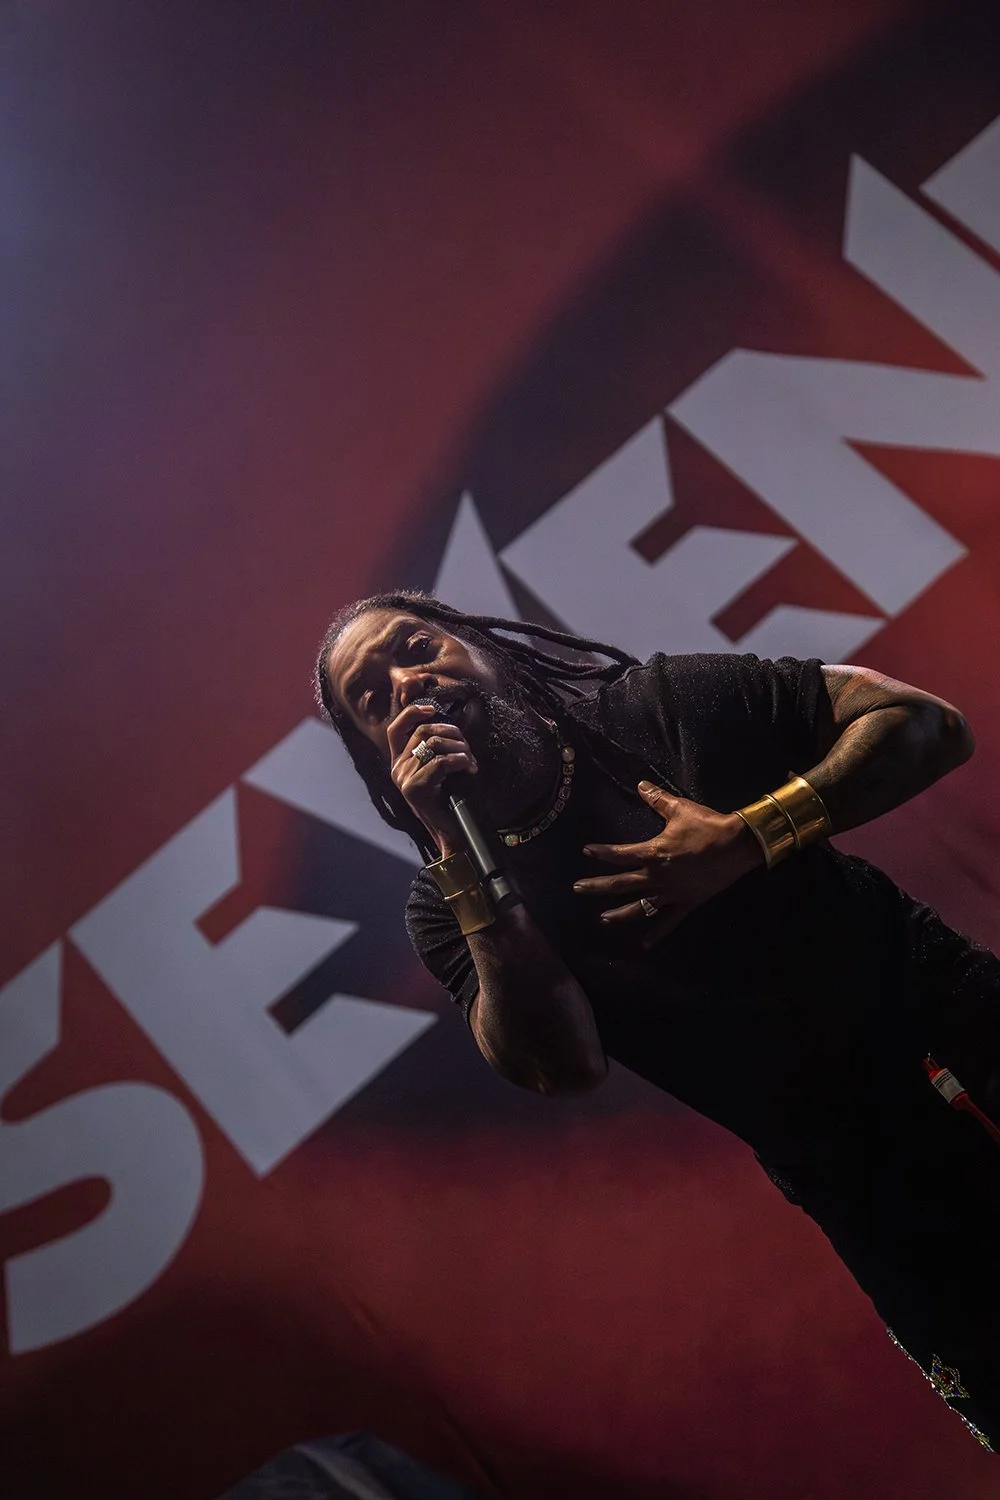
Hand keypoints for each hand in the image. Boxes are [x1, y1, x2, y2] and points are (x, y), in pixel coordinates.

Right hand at [387, 701, 477, 855]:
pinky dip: (459, 760)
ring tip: (470, 760)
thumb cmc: (449, 799)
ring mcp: (404, 778)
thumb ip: (434, 750)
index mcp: (399, 762)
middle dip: (451, 733)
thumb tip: (447, 726)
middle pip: (423, 732)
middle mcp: (397, 768)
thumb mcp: (438, 771)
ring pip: (434, 745)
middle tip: (467, 747)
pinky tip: (469, 767)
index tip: (431, 709)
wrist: (451, 832)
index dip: (412, 713)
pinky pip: (440, 762)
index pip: (397, 728)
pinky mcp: (415, 788)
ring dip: (459, 748)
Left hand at [572, 780, 762, 946]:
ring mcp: (672, 892)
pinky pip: (669, 921)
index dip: (602, 852)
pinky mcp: (687, 902)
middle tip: (578, 888)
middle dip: (598, 886)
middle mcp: (658, 876)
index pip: (620, 854)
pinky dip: (657, 933)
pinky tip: (645, 944)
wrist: (738, 845)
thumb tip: (640, 785)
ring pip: (640, 906)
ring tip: (603, 919)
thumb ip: (657, 799)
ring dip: (620, 913)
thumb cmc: (707, 825)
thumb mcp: (680, 809)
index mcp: (654, 853)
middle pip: (622, 883)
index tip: (586, 851)